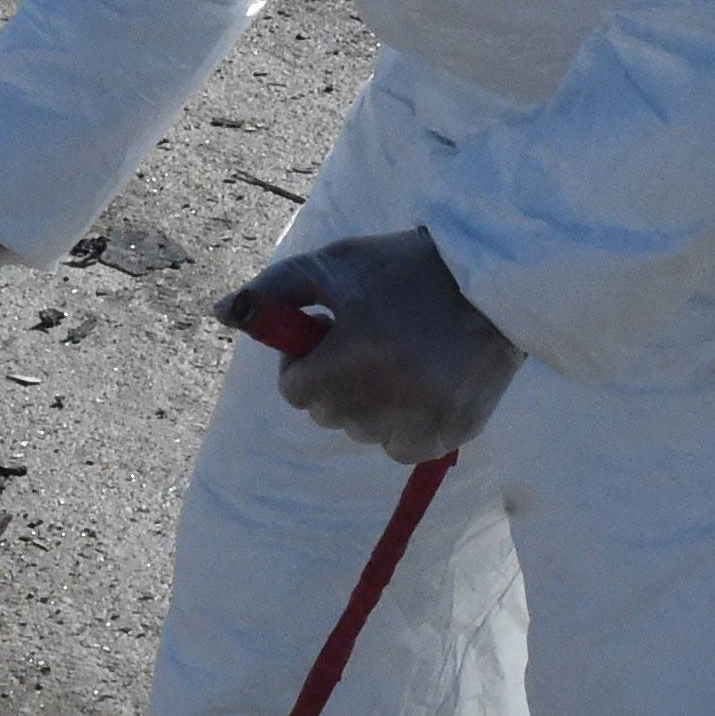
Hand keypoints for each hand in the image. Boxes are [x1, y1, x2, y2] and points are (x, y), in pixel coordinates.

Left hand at [217, 228, 519, 465]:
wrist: (493, 281)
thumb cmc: (403, 268)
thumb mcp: (334, 267)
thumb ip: (274, 290)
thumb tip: (221, 311)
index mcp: (356, 352)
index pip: (295, 391)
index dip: (305, 361)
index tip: (330, 336)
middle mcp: (391, 394)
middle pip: (327, 415)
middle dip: (335, 382)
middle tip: (368, 342)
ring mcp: (426, 418)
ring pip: (363, 434)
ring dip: (368, 405)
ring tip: (398, 360)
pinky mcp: (455, 431)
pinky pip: (403, 448)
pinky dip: (402, 426)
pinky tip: (419, 386)